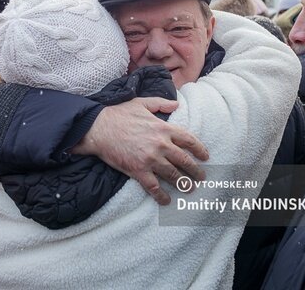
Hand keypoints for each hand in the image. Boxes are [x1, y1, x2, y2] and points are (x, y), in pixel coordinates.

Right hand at [72, 97, 208, 204]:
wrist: (99, 128)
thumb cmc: (119, 114)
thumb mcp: (142, 102)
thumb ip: (161, 103)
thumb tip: (176, 104)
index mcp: (163, 128)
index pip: (189, 140)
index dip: (200, 149)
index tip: (205, 156)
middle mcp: (161, 144)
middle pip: (185, 160)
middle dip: (195, 170)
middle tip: (201, 177)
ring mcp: (150, 159)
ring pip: (173, 175)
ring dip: (184, 184)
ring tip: (190, 189)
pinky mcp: (138, 171)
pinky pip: (154, 187)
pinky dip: (162, 196)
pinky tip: (167, 201)